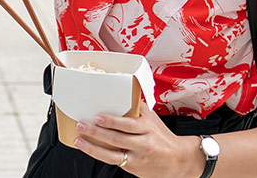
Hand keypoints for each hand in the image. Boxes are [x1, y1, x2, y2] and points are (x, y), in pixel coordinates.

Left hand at [70, 102, 201, 177]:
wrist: (178, 160)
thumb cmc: (162, 137)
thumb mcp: (153, 119)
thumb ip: (137, 107)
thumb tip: (122, 89)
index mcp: (147, 129)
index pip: (129, 125)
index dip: (112, 121)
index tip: (98, 116)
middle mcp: (143, 144)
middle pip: (117, 139)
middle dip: (96, 132)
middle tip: (81, 124)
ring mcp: (137, 158)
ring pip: (112, 155)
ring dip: (93, 148)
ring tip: (79, 140)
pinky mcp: (132, 167)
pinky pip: (113, 161)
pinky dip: (99, 155)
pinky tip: (88, 149)